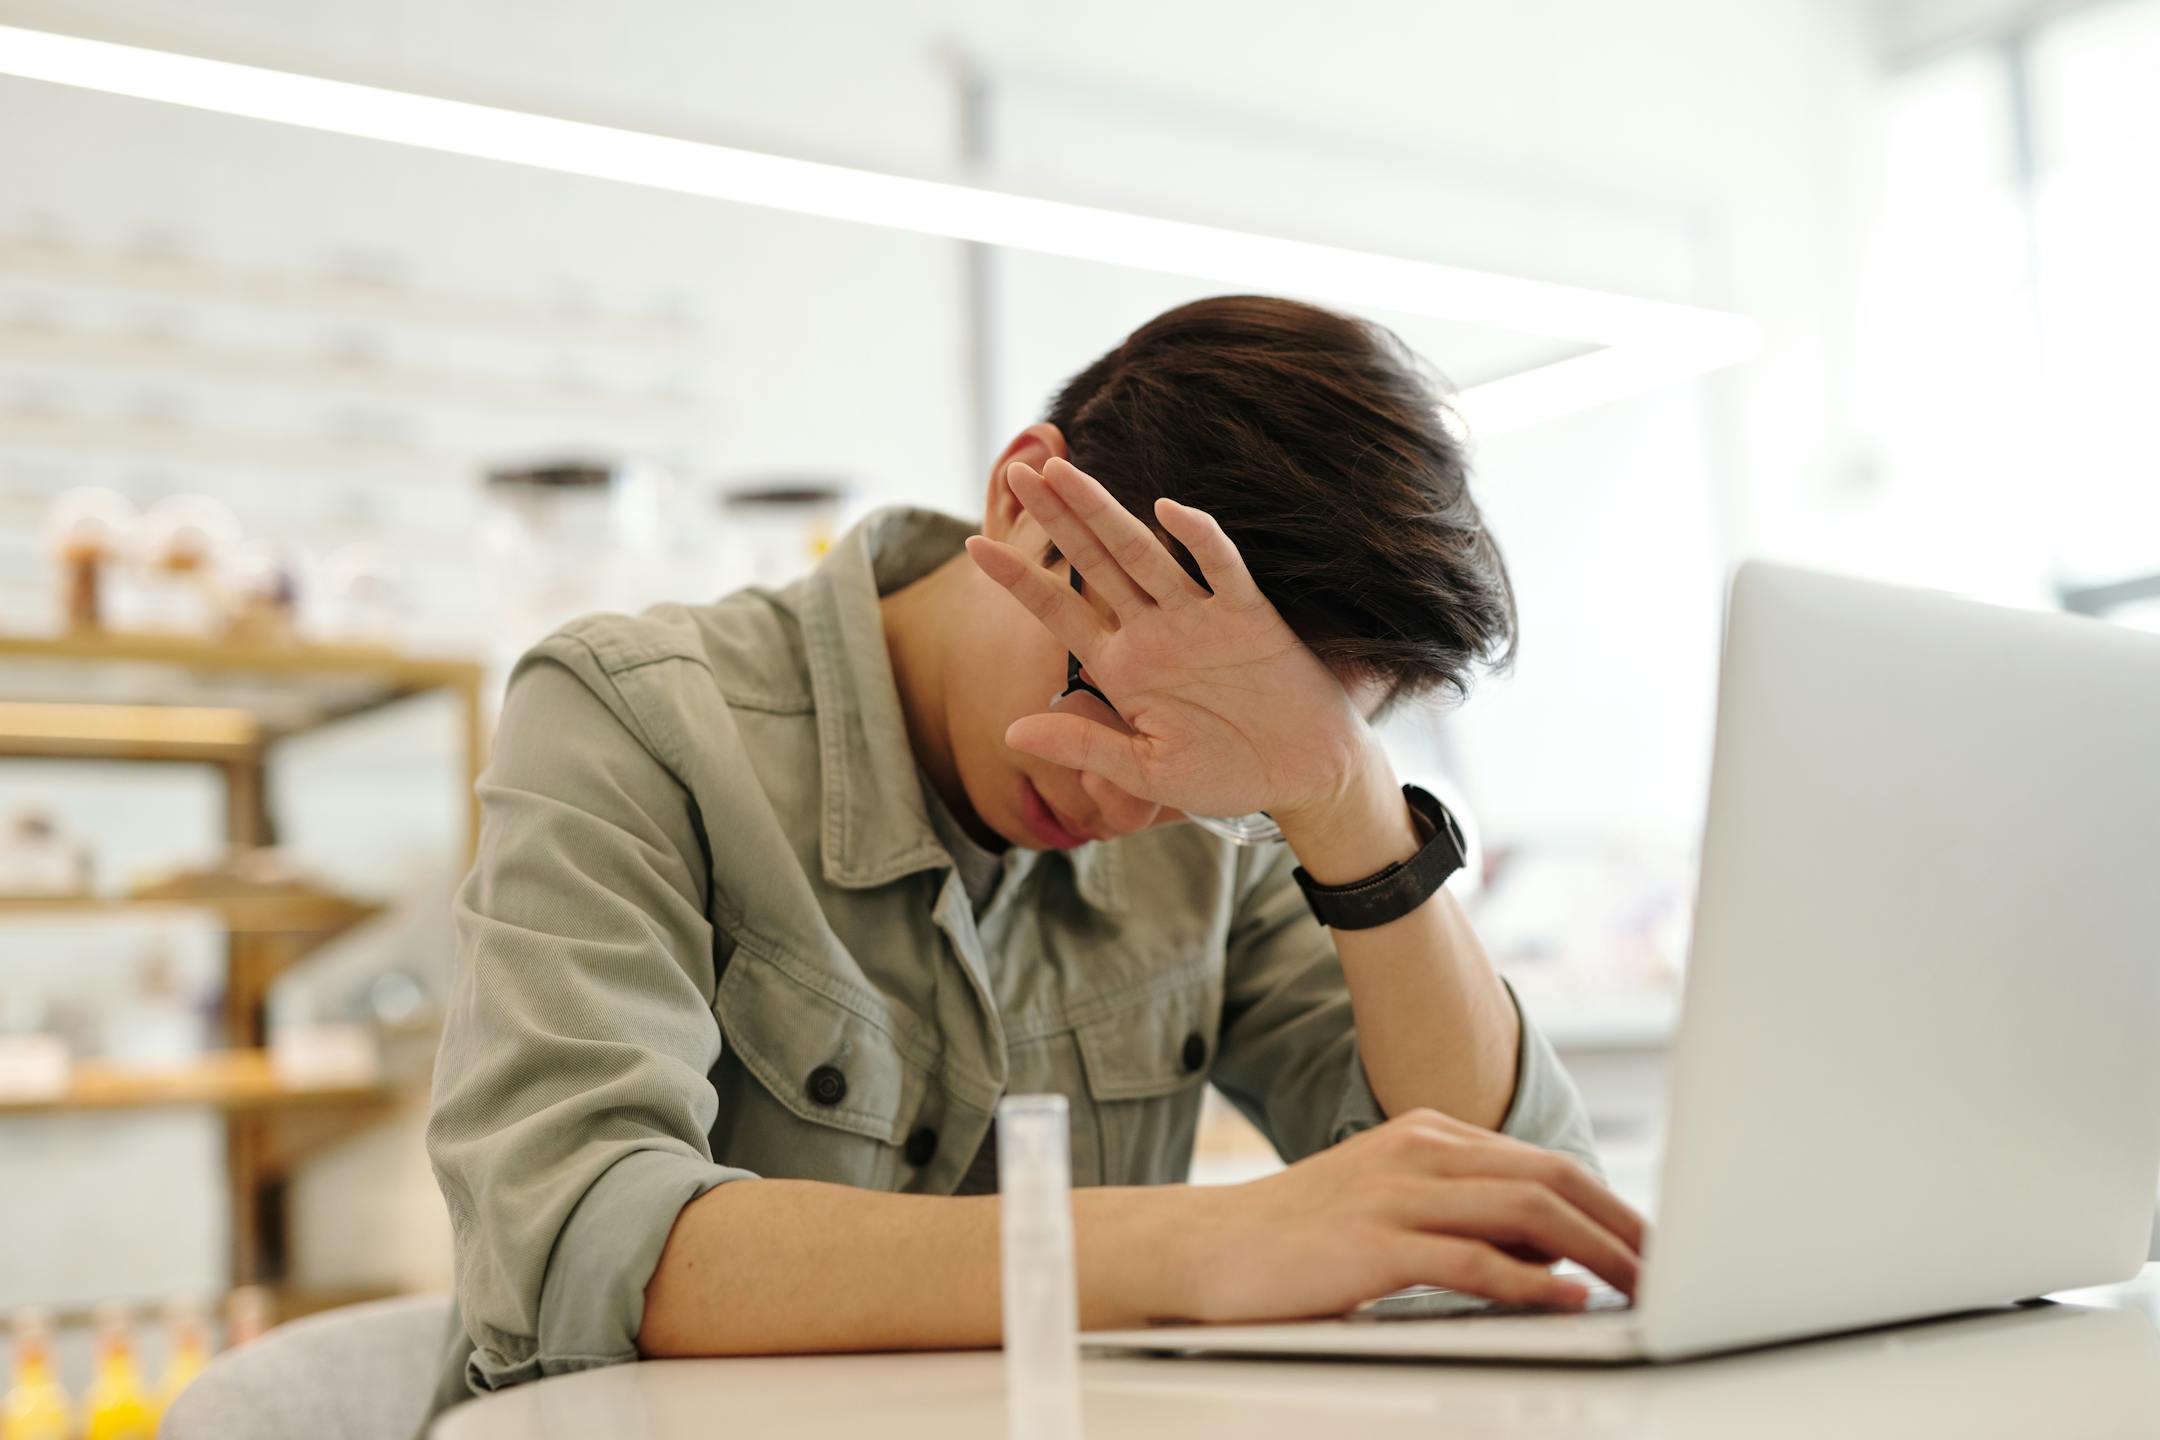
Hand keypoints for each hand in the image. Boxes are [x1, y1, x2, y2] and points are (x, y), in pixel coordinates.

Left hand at [965, 457, 1372, 825]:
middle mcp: (1154, 630)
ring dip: (1103, 512)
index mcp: (1123, 666)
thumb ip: (1083, 746)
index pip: (1059, 611)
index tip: (974, 546)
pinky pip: (1221, 568)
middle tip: (1019, 472)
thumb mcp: (1145, 771)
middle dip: (1056, 518)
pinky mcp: (1249, 616)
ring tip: (1063, 470)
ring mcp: (1200, 618)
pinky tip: (1170, 511)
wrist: (1304, 776)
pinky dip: (1200, 540)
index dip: (1019, 578)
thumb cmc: (1227, 774)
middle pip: (1094, 562)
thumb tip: (1009, 734)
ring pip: (1143, 552)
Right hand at [1160, 1109, 1647, 1322]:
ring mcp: (1396, 1193)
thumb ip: (1462, 1217)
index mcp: (1426, 1136)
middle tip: (1672, 1266)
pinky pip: (1473, 1259)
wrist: (1206, 1249)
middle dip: (1620, 1223)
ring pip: (1524, 1210)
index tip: (1654, 1242)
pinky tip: (1568, 1301)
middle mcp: (1418, 1152)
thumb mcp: (1388, 1209)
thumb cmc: (1298, 1240)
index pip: (1542, 1161)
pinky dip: (1531, 1281)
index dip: (1609, 1202)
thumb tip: (1554, 1254)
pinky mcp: (1374, 1242)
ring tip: (1642, 1286)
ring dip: (1596, 1251)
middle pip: (1548, 1177)